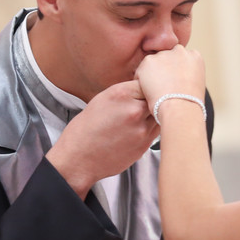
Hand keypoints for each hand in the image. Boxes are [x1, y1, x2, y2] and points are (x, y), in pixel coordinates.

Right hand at [46, 79, 159, 197]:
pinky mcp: (145, 145)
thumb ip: (126, 92)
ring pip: (160, 115)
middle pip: (157, 97)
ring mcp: (142, 129)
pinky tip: (136, 129)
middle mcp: (134, 111)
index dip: (147, 85)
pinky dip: (150, 127)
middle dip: (152, 99)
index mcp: (121, 95)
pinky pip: (156, 130)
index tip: (144, 89)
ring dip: (153, 114)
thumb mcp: (102, 99)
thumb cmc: (86, 129)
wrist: (79, 158)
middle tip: (142, 103)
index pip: (147, 82)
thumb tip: (144, 88)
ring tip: (137, 117)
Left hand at [135, 45, 204, 116]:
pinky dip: (142, 81)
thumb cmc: (189, 104)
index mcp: (194, 56)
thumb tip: (177, 79)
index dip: (176, 71)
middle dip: (164, 69)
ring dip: (153, 74)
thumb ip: (187, 75)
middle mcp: (180, 51)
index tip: (175, 81)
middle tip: (164, 87)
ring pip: (154, 63)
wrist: (180, 108)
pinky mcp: (149, 61)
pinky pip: (141, 71)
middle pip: (168, 57)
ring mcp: (164, 55)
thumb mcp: (196, 85)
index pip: (182, 58)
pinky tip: (148, 93)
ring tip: (157, 92)